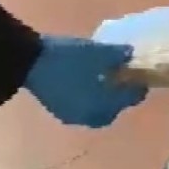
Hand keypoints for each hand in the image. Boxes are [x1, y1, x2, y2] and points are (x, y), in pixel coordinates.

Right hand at [25, 36, 147, 127]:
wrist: (28, 61)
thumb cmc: (68, 57)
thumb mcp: (98, 51)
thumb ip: (119, 55)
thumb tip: (130, 54)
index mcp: (104, 106)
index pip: (130, 99)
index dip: (138, 86)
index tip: (140, 76)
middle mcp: (90, 117)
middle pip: (114, 108)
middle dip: (120, 96)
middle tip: (123, 79)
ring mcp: (73, 116)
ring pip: (97, 110)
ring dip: (104, 98)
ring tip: (105, 80)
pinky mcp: (59, 111)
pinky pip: (82, 108)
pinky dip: (89, 98)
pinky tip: (87, 83)